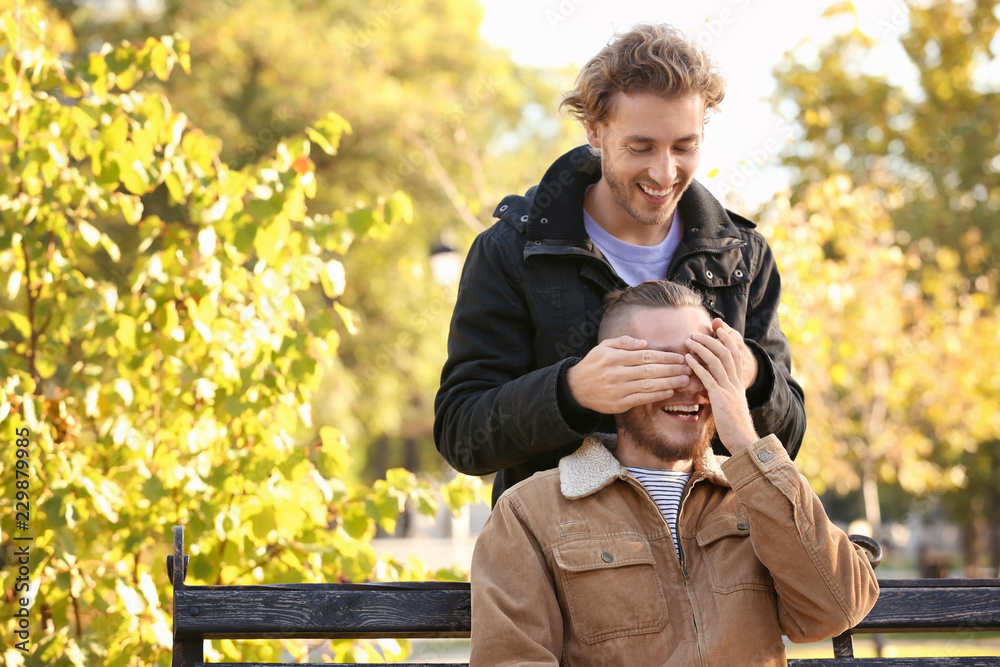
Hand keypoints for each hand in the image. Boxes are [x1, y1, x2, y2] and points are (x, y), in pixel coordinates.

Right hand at [567, 335, 693, 413]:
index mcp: (615, 357)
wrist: (576, 388)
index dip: (665, 356)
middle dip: (672, 369)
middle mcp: (617, 373)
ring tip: (684, 380)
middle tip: (688, 368)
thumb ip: (623, 342)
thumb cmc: (593, 365)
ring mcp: (618, 390)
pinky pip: (642, 399)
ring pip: (648, 385)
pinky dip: (657, 396)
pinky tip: (669, 392)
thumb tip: (644, 343)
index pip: (646, 356)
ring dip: (669, 382)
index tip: (680, 357)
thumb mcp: (604, 347)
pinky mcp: (619, 404)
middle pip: (650, 370)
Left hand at [685, 327, 758, 453]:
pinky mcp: (720, 397)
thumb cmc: (734, 425)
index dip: (727, 340)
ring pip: (717, 360)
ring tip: (689, 340)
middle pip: (726, 352)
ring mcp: (728, 389)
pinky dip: (697, 365)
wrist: (743, 439)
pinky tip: (688, 359)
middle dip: (712, 339)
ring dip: (702, 348)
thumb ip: (724, 392)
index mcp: (739, 382)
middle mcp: (735, 382)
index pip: (736, 354)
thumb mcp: (730, 404)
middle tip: (697, 332)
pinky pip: (708, 377)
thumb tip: (712, 388)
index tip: (718, 330)